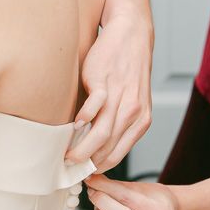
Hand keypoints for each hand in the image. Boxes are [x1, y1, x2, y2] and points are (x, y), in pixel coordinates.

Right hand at [65, 13, 152, 171]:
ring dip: (82, 148)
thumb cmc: (128, 69)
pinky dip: (83, 119)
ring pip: (101, 134)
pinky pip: (94, 107)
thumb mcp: (133, 101)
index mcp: (141, 120)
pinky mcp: (105, 83)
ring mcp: (119, 97)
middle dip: (88, 164)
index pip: (119, 154)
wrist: (131, 35)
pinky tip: (74, 125)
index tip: (85, 174)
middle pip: (108, 149)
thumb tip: (97, 145)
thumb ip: (120, 122)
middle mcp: (133, 112)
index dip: (100, 168)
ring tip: (68, 155)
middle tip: (70, 169)